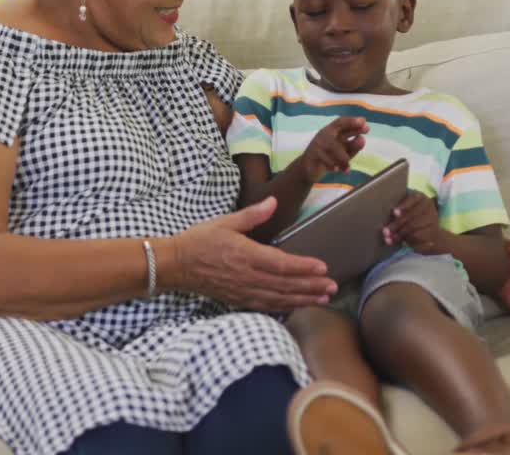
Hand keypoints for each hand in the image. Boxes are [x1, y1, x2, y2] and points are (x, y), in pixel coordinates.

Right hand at [166, 197, 337, 312]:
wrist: (176, 265)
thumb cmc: (200, 241)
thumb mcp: (225, 222)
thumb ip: (252, 214)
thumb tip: (273, 202)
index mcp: (246, 255)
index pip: (281, 264)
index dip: (304, 267)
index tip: (323, 267)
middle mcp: (247, 276)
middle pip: (285, 284)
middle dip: (311, 286)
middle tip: (333, 287)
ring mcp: (243, 291)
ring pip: (279, 299)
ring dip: (303, 299)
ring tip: (323, 298)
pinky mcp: (238, 300)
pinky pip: (266, 307)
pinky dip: (284, 307)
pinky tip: (298, 306)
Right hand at [298, 116, 368, 182]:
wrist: (308, 170)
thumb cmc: (328, 157)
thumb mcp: (344, 151)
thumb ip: (353, 146)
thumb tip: (362, 139)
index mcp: (332, 131)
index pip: (341, 122)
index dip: (352, 121)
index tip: (364, 121)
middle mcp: (324, 135)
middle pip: (336, 128)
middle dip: (350, 131)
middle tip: (363, 139)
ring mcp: (316, 144)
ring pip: (332, 146)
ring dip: (342, 157)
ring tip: (348, 168)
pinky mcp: (311, 155)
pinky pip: (324, 158)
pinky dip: (332, 165)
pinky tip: (337, 170)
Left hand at [384, 190, 449, 254]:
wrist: (429, 227)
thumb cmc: (410, 214)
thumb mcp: (405, 208)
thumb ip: (398, 211)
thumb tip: (389, 217)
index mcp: (421, 197)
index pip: (413, 199)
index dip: (403, 206)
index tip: (394, 213)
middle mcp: (428, 207)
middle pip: (411, 216)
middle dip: (396, 225)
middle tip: (385, 232)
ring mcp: (433, 219)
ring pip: (415, 228)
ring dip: (400, 235)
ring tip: (389, 240)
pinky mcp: (434, 232)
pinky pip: (420, 237)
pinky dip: (409, 241)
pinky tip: (402, 243)